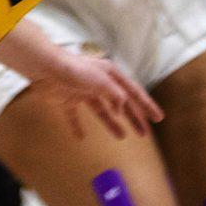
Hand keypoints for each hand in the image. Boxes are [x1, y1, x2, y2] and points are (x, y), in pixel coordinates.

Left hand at [25, 46, 160, 141]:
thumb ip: (115, 94)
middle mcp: (100, 83)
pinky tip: (81, 137)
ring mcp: (84, 92)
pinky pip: (74, 117)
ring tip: (122, 136)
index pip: (133, 92)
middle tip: (145, 133)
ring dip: (112, 124)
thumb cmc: (75, 70)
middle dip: (134, 118)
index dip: (147, 106)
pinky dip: (77, 127)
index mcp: (111, 75)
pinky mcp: (68, 101)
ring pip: (102, 111)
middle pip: (121, 103)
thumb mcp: (100, 80)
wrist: (46, 68)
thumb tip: (124, 106)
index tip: (158, 118)